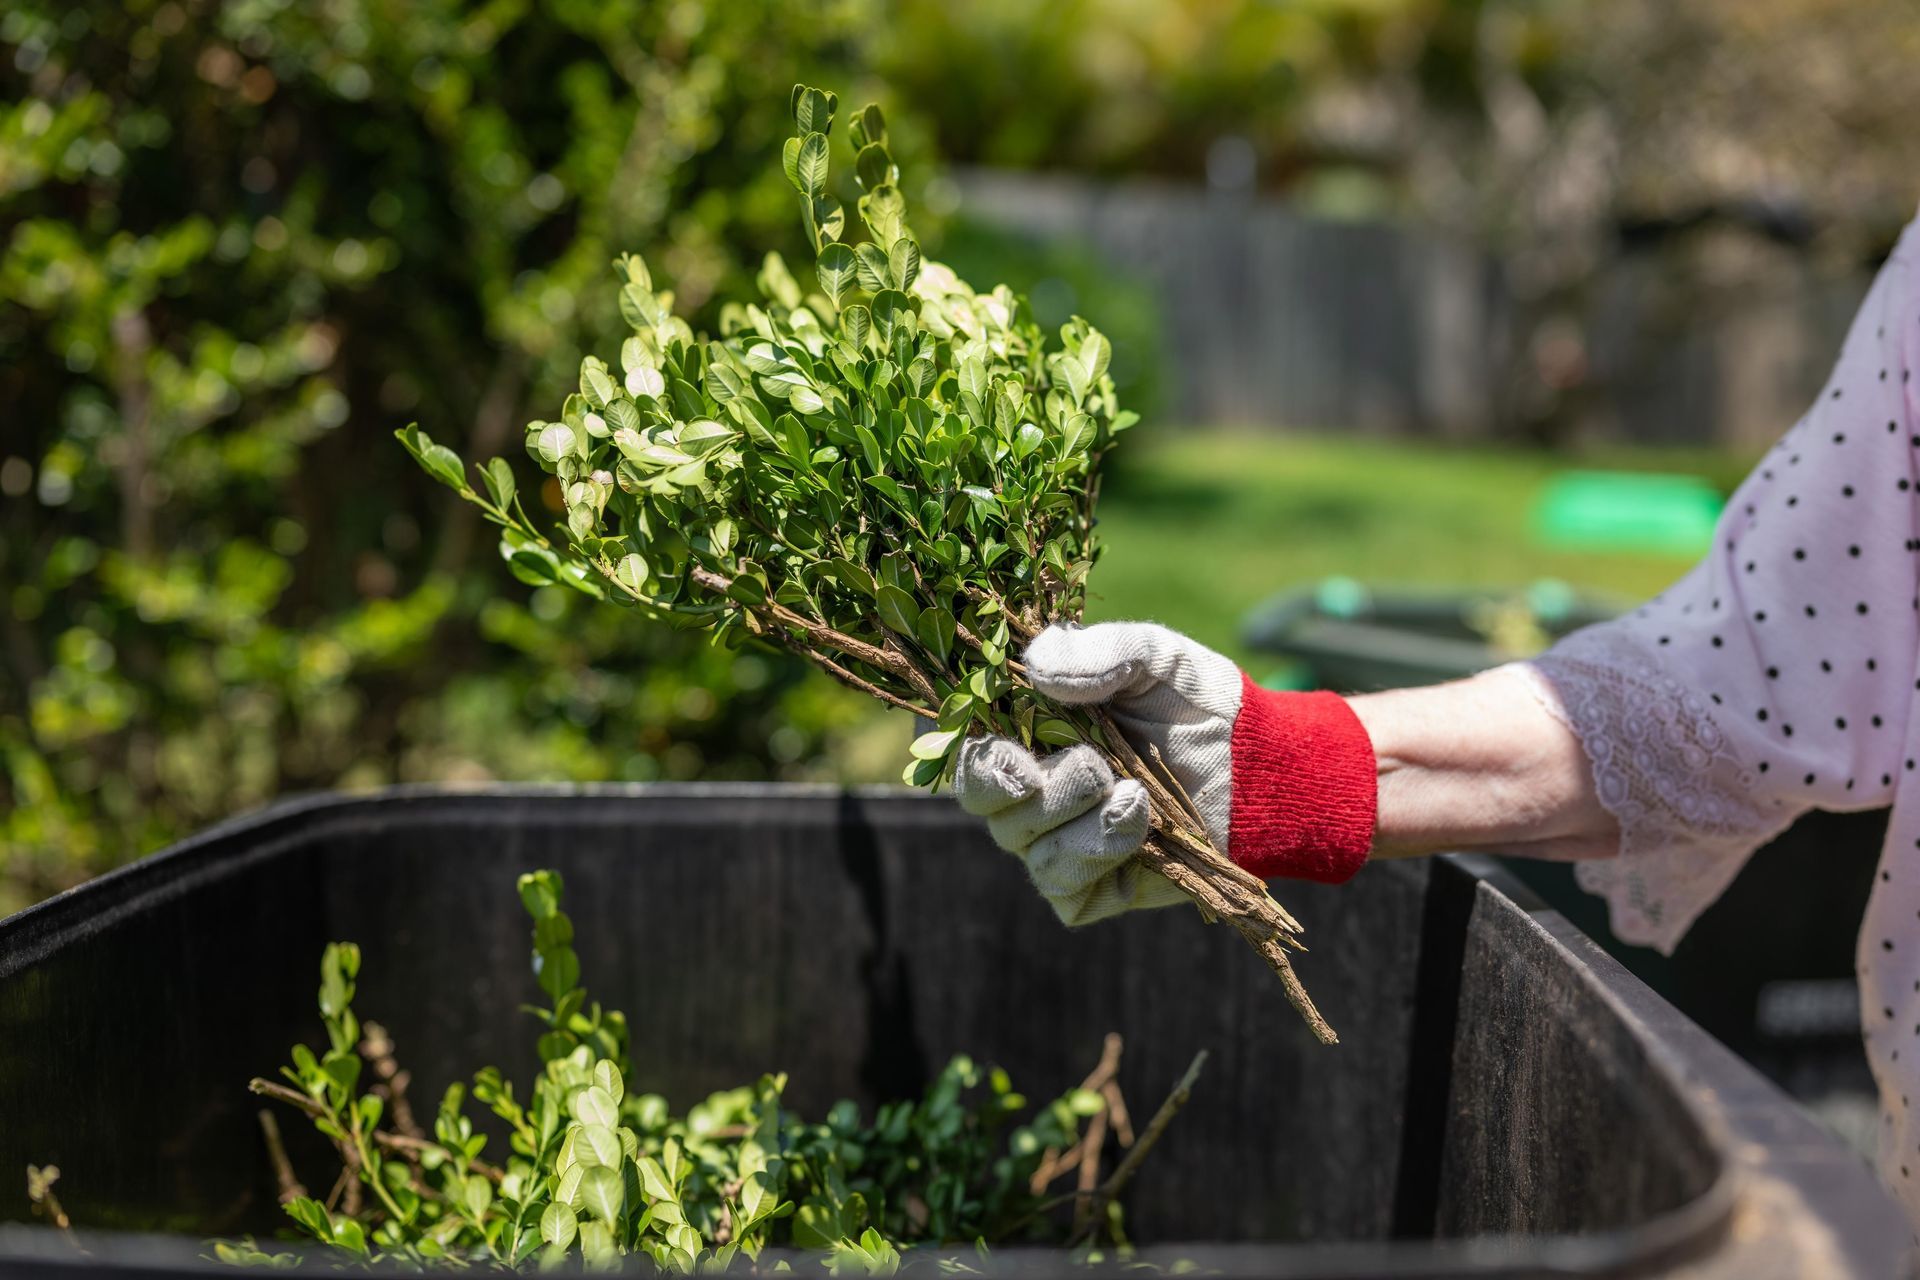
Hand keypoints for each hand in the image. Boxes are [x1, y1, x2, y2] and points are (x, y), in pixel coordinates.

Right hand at [954, 621, 1377, 924]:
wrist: (1258, 766)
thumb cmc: (1195, 704)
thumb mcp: (1156, 657)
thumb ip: (1102, 649)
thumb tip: (1036, 665)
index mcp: (1026, 733)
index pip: (967, 749)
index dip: (978, 759)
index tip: (1015, 759)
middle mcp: (1031, 792)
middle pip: (987, 805)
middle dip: (1038, 790)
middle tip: (1093, 769)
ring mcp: (1059, 842)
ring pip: (1029, 850)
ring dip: (1078, 823)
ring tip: (1135, 795)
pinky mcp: (1095, 887)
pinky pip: (1067, 891)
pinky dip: (1096, 859)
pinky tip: (1140, 828)